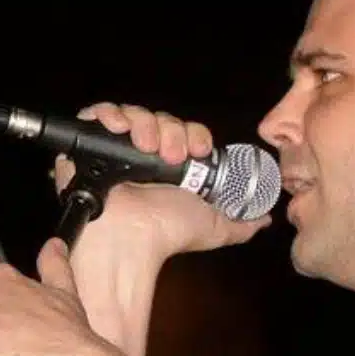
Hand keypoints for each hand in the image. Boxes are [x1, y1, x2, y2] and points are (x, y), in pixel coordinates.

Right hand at [55, 102, 272, 264]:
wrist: (131, 241)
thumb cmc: (168, 235)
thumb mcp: (216, 227)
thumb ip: (243, 223)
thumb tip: (266, 218)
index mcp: (172, 168)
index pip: (186, 133)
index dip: (196, 135)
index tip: (200, 151)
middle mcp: (144, 156)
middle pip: (162, 119)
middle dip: (172, 131)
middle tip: (173, 155)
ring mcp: (116, 151)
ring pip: (135, 114)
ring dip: (146, 124)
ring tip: (147, 148)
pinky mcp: (88, 147)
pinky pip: (98, 116)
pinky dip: (109, 114)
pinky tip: (120, 128)